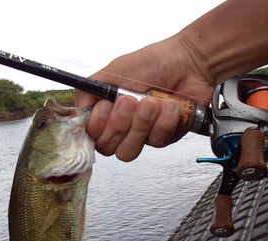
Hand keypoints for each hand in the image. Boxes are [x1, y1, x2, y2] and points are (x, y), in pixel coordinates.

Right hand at [75, 35, 214, 161]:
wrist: (189, 62)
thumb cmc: (153, 63)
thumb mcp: (112, 72)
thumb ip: (88, 92)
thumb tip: (78, 110)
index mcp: (107, 112)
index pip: (91, 136)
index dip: (98, 126)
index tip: (107, 106)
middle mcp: (122, 126)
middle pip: (108, 147)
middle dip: (120, 124)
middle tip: (130, 101)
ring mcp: (142, 134)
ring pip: (129, 150)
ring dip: (140, 125)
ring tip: (151, 102)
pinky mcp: (163, 137)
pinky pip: (156, 142)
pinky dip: (163, 121)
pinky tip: (169, 105)